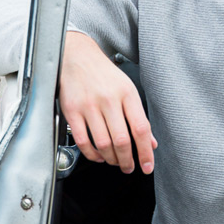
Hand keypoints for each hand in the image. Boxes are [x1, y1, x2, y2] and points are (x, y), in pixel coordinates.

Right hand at [58, 32, 156, 174]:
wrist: (77, 56)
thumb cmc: (103, 74)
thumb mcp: (127, 89)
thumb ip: (138, 117)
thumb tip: (151, 142)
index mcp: (127, 93)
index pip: (141, 129)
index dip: (146, 152)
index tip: (147, 166)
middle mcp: (109, 99)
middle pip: (122, 140)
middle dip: (127, 160)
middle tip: (129, 167)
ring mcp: (89, 106)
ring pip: (103, 143)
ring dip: (111, 159)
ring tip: (114, 161)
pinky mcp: (72, 111)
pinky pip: (83, 141)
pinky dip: (92, 154)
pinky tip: (98, 155)